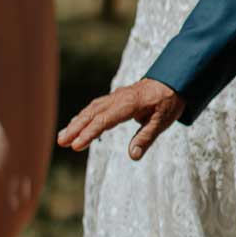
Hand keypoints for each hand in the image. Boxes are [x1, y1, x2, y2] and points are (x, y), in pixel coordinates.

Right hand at [57, 76, 184, 161]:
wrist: (174, 80)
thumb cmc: (169, 102)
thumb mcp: (162, 122)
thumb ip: (146, 138)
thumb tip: (132, 156)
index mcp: (129, 104)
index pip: (104, 120)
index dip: (89, 133)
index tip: (76, 145)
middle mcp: (119, 98)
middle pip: (93, 113)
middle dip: (75, 128)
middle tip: (61, 142)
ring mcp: (116, 96)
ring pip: (92, 109)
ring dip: (76, 122)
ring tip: (62, 137)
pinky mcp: (116, 98)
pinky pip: (96, 106)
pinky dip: (84, 116)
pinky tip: (76, 124)